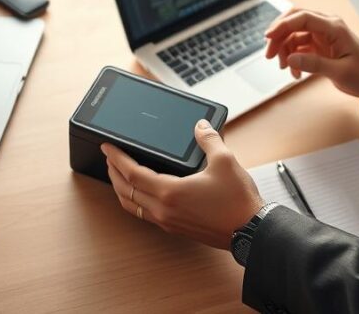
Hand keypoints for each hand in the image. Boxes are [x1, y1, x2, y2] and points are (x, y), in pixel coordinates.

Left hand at [101, 120, 263, 249]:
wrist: (251, 231)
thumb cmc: (238, 202)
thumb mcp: (224, 161)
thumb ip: (209, 139)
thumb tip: (200, 126)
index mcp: (170, 192)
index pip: (132, 173)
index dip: (117, 158)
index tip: (107, 147)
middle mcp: (164, 209)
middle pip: (126, 191)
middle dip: (113, 173)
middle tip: (109, 158)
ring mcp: (169, 222)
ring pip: (133, 206)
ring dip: (122, 189)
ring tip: (119, 175)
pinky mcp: (176, 228)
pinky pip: (145, 214)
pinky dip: (135, 201)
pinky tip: (142, 193)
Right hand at [264, 8, 358, 100]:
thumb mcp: (340, 72)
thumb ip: (314, 64)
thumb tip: (290, 59)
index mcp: (334, 27)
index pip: (302, 17)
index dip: (283, 24)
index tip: (268, 37)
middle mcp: (326, 26)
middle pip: (294, 20)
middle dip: (278, 35)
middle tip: (269, 54)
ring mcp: (322, 35)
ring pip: (293, 34)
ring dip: (284, 50)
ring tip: (285, 69)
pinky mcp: (319, 44)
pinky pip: (298, 45)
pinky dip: (292, 57)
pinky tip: (295, 72)